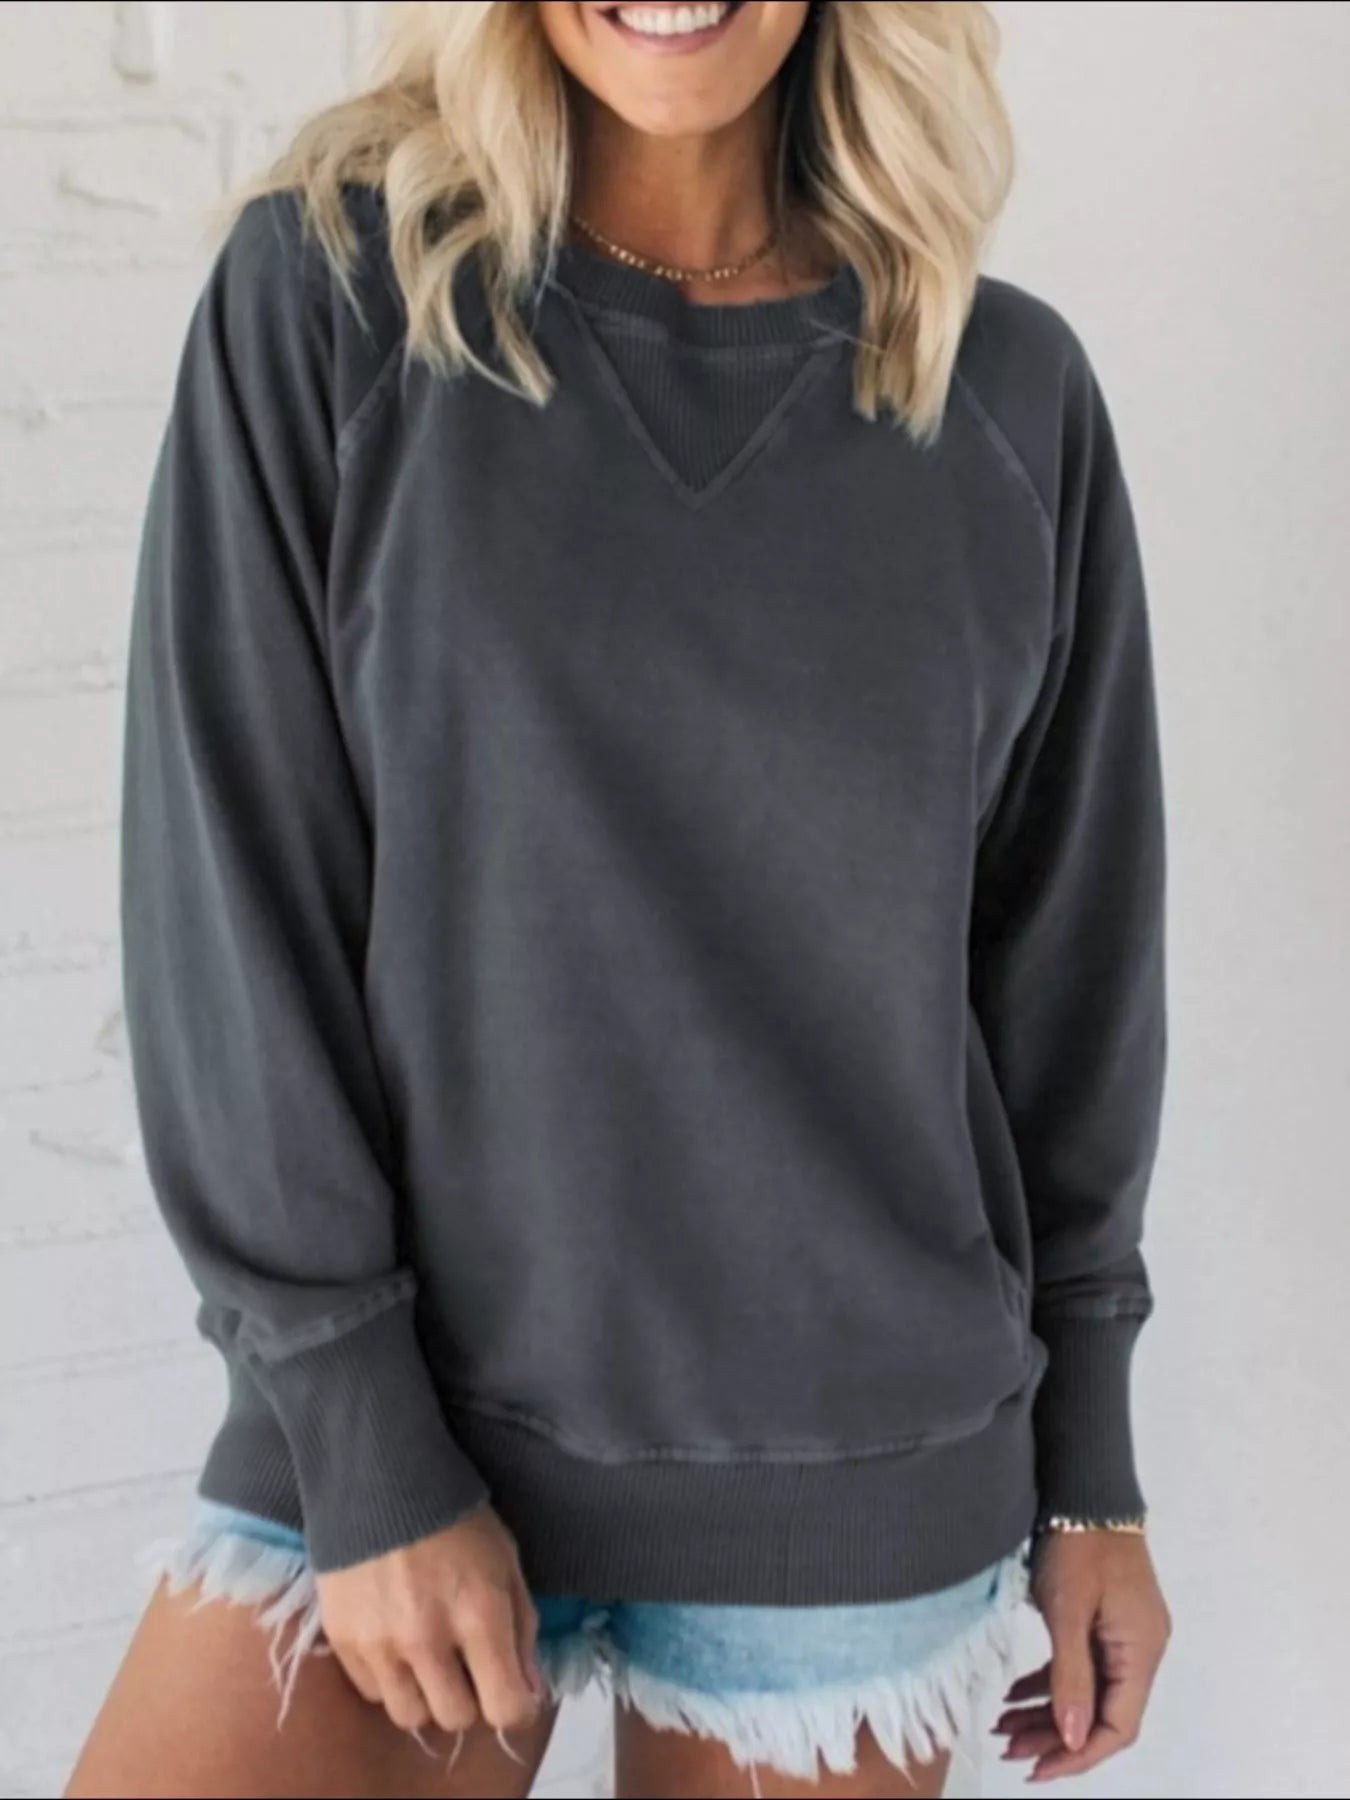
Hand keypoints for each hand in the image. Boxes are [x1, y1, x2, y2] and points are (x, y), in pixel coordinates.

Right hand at [316, 1505, 546, 1737]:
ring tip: (427, 1656)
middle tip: (465, 1663)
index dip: (515, 1707)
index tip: (512, 1691)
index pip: (505, 1709)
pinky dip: (389, 1678)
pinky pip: (373, 1692)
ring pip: (410, 1716)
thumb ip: (522, 1627)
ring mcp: (380, 1644)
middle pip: (456, 1719)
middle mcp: (428, 1639)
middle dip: (469, 1697)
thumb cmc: (456, 1518)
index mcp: (480, 1615)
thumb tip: (530, 1691)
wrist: (379, 1478)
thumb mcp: (506, 1560)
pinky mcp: (343, 1640)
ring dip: (425, 1694)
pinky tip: (394, 1639)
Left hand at [993, 1529, 1170, 1781]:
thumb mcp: (1067, 1612)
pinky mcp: (1104, 1619)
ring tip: (1004, 1727)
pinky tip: (1015, 1693)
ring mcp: (1123, 1633)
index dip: (1078, 1754)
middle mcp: (1139, 1648)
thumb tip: (1073, 1737)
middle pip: (1101, 1714)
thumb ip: (1070, 1677)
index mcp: (1140, 1651)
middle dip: (1056, 1738)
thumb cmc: (1078, 1543)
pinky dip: (1050, 1683)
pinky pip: (1081, 1666)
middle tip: (1009, 1749)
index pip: (1118, 1727)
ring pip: (1088, 1692)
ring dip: (1048, 1713)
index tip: (1037, 1769)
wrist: (1083, 1488)